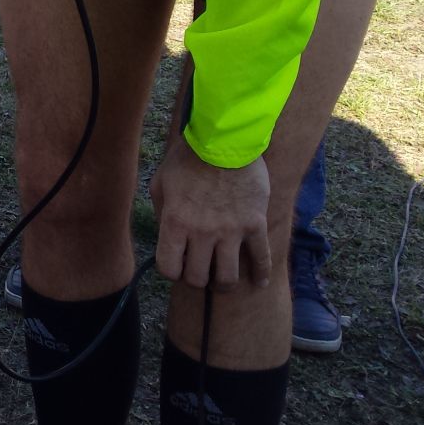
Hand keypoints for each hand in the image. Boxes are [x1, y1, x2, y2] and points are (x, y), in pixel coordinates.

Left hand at [151, 131, 272, 290]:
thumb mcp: (161, 182)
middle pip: (198, 278)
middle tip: (199, 272)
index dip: (171, 272)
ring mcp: (231, 231)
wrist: (224, 140)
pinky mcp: (255, 225)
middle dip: (196, 279)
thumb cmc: (187, 158)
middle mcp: (202, 232)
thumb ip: (162, 212)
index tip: (176, 266)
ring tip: (222, 281)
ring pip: (228, 278)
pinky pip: (262, 258)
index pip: (169, 268)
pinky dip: (261, 274)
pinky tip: (259, 282)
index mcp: (175, 222)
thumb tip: (168, 235)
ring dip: (223, 284)